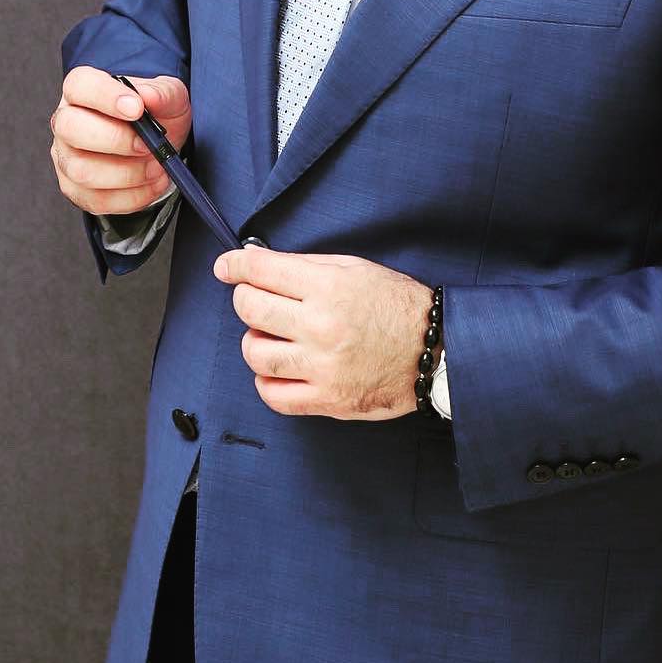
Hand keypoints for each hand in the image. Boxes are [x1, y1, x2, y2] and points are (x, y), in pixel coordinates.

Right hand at [50, 67, 190, 216]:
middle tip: (148, 144)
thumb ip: (162, 93)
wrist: (157, 143)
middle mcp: (65, 122)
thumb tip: (150, 97)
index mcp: (81, 90)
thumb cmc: (155, 114)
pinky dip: (133, 196)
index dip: (106, 96)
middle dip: (115, 139)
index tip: (137, 108)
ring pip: (82, 170)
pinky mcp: (76, 190)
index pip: (79, 85)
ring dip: (128, 173)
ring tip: (156, 166)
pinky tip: (152, 183)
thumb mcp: (169, 95)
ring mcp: (66, 158)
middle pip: (70, 128)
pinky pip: (97, 200)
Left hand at [212, 246, 434, 420]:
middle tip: (255, 298)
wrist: (435, 350)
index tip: (226, 266)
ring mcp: (322, 366)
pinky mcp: (327, 400)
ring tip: (270, 335)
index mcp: (328, 287)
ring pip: (255, 353)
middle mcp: (320, 326)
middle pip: (251, 309)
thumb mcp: (355, 268)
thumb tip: (260, 262)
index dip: (235, 264)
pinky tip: (277, 368)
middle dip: (245, 298)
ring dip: (255, 340)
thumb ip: (306, 266)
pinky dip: (266, 380)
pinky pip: (273, 395)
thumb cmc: (397, 304)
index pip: (261, 271)